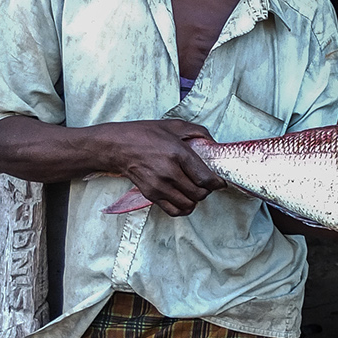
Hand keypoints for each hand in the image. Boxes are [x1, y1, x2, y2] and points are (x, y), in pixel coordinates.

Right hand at [96, 120, 224, 217]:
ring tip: (193, 190)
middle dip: (207, 190)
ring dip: (195, 200)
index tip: (219, 181)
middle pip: (200, 193)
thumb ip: (198, 132)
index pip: (206, 178)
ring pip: (189, 204)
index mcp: (178, 153)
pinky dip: (183, 208)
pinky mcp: (151, 195)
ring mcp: (159, 186)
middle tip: (205, 183)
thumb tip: (214, 144)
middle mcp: (169, 172)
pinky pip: (175, 211)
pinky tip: (184, 199)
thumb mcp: (174, 126)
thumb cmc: (145, 134)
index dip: (217, 182)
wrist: (118, 146)